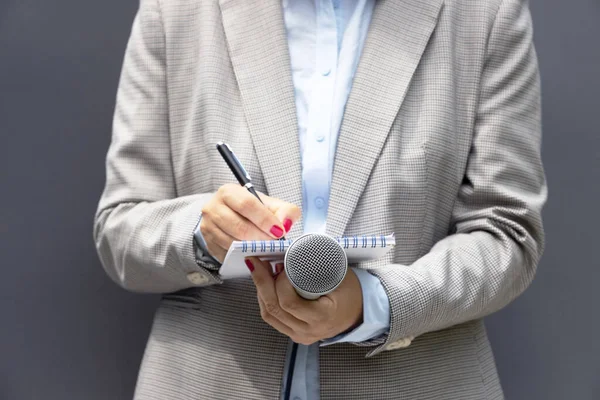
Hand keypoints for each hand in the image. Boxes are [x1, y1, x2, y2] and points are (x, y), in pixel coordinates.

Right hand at [200, 184, 300, 261]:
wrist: (232, 216)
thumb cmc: (253, 210)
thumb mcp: (271, 205)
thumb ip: (286, 211)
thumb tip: (286, 225)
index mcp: (229, 192)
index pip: (247, 204)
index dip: (264, 219)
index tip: (279, 231)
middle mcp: (213, 207)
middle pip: (239, 226)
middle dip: (260, 238)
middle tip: (274, 243)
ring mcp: (208, 226)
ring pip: (232, 242)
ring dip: (252, 249)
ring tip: (266, 249)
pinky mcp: (208, 243)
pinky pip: (226, 254)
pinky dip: (242, 256)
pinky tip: (253, 254)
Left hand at [245, 256, 362, 344]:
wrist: (359, 312)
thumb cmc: (350, 290)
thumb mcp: (338, 274)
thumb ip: (315, 264)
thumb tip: (289, 250)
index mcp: (322, 318)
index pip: (289, 303)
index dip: (280, 282)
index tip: (281, 264)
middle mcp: (309, 331)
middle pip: (274, 309)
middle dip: (261, 282)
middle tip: (256, 261)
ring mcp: (300, 336)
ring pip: (269, 315)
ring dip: (261, 290)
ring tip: (259, 269)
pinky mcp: (294, 334)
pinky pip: (273, 318)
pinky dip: (265, 299)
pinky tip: (265, 284)